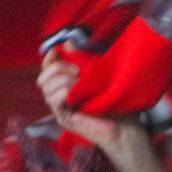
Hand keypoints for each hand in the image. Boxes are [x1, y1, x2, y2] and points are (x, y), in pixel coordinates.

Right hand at [36, 47, 163, 171]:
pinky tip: (74, 92)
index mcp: (69, 85)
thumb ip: (84, 60)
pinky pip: (53, 100)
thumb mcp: (101, 76)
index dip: (50, 58)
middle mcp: (62, 97)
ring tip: (79, 82)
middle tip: (77, 70)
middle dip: (57, 67)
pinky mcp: (64, 118)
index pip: (49, 69)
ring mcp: (61, 108)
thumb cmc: (118, 105)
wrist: (127, 129)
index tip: (58, 50)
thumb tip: (69, 42)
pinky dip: (63, 92)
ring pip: (45, 87)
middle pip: (43, 76)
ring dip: (62, 79)